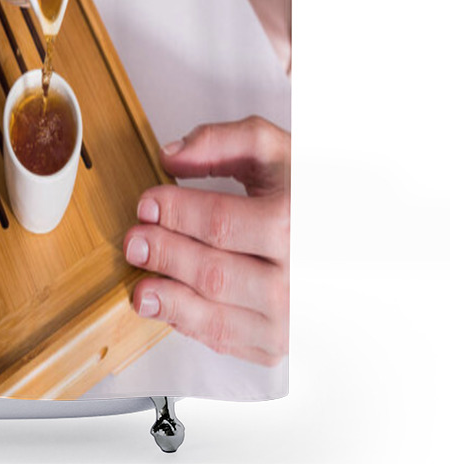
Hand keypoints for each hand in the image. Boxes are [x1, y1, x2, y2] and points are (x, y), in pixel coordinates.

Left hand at [124, 116, 289, 365]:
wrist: (350, 238)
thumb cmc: (304, 192)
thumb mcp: (273, 151)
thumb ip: (221, 142)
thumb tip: (170, 157)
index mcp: (295, 223)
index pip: (222, 222)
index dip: (177, 213)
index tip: (146, 204)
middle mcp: (297, 277)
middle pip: (215, 273)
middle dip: (167, 256)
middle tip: (134, 243)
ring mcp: (289, 317)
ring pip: (218, 318)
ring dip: (171, 303)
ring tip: (139, 290)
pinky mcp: (277, 343)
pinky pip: (226, 341)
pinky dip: (190, 325)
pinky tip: (166, 306)